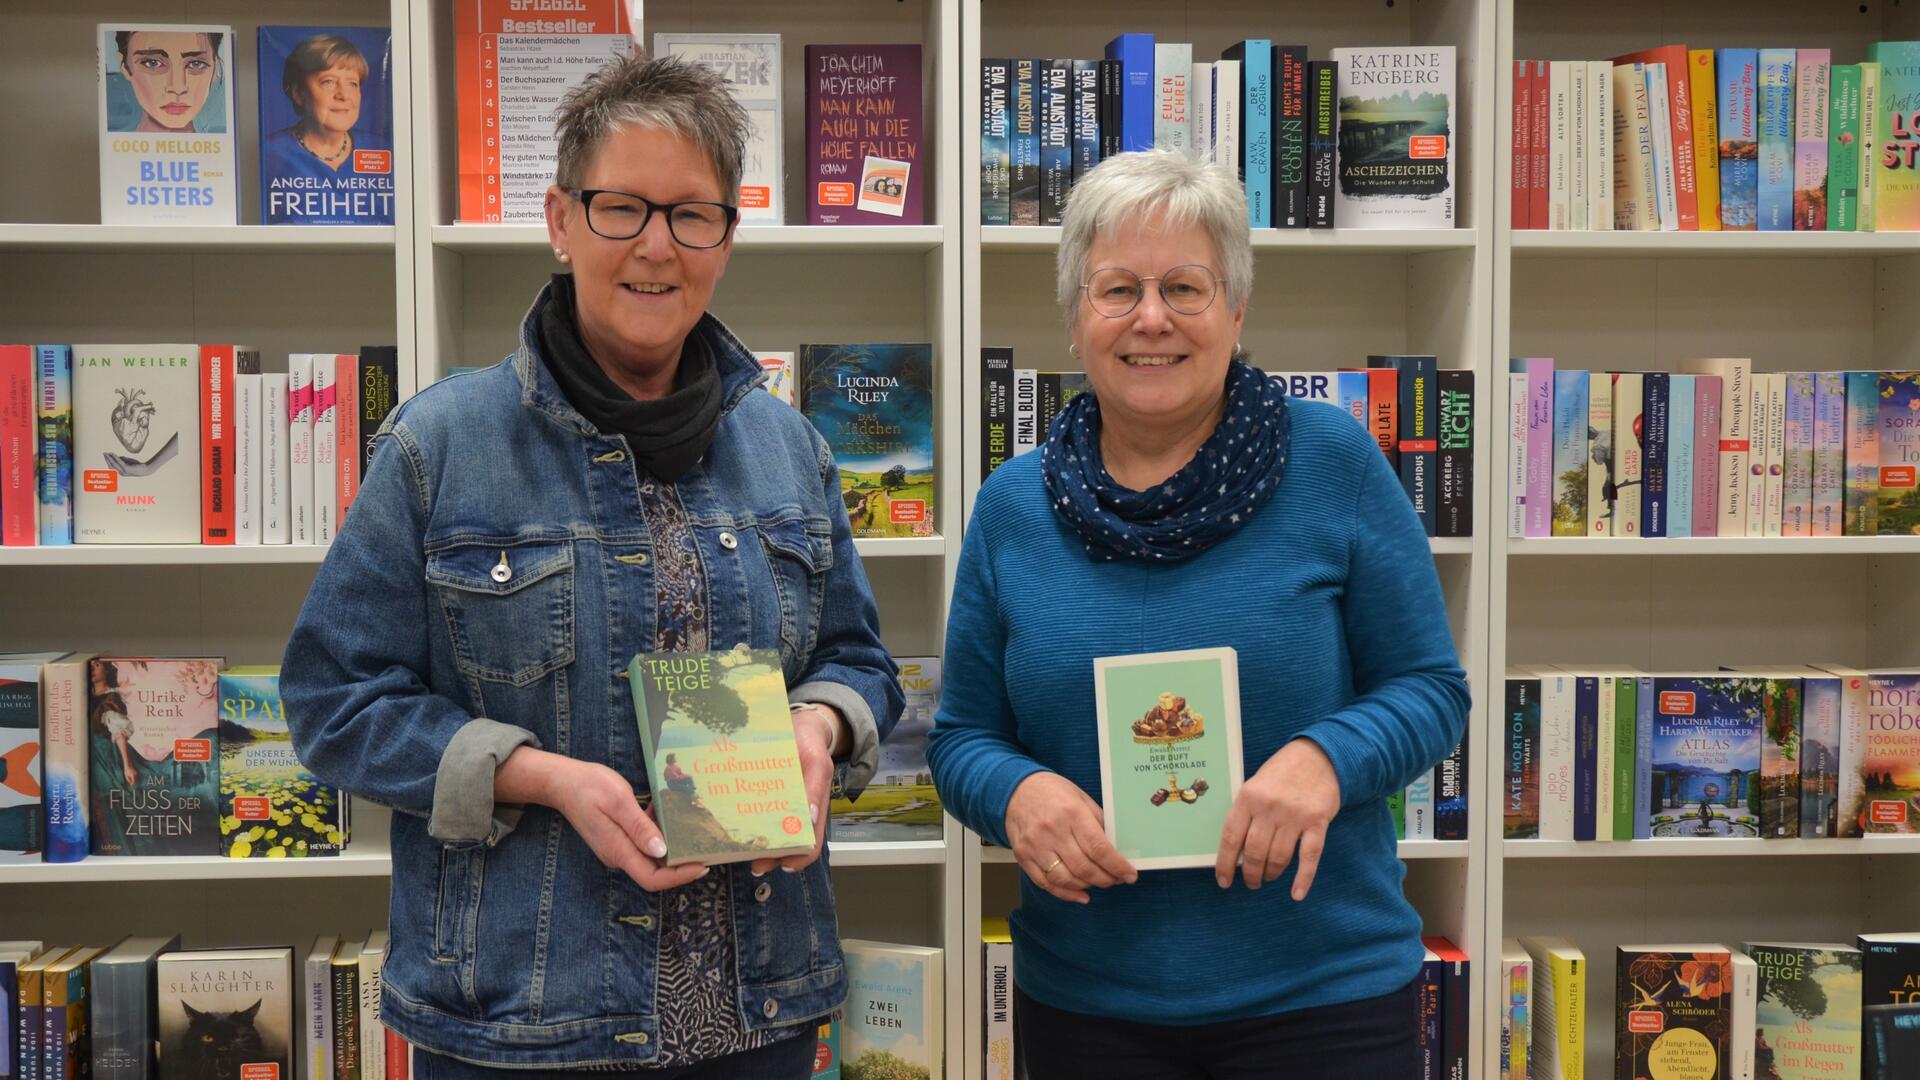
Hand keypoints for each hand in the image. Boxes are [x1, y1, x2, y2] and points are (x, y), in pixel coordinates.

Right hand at [544, 757, 708, 891]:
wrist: (563, 782)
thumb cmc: (590, 787)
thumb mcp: (619, 801)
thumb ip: (640, 827)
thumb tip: (661, 852)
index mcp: (618, 850)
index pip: (652, 879)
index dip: (679, 877)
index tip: (703, 866)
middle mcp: (618, 855)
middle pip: (655, 872)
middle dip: (682, 864)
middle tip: (707, 847)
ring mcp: (617, 848)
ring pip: (651, 858)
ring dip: (672, 847)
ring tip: (693, 829)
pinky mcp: (618, 839)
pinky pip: (644, 844)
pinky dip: (659, 834)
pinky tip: (667, 814)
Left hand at [751, 704, 836, 875]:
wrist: (801, 725)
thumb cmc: (808, 742)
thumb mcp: (815, 760)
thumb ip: (815, 786)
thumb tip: (809, 818)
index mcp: (813, 806)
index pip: (810, 842)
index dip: (798, 857)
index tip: (781, 863)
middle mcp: (798, 810)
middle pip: (788, 844)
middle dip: (771, 857)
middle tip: (752, 863)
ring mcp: (782, 804)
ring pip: (771, 833)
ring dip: (758, 845)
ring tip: (738, 850)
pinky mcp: (767, 795)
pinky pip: (758, 814)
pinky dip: (748, 824)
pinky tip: (733, 825)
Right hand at [1004, 772, 1136, 903]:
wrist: (1016, 789)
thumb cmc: (1052, 792)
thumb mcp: (1081, 798)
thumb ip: (1098, 822)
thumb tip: (1117, 847)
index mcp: (1072, 813)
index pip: (1099, 848)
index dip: (1117, 866)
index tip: (1130, 875)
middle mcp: (1053, 831)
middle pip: (1084, 867)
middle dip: (1106, 879)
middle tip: (1117, 879)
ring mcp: (1035, 846)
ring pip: (1066, 879)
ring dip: (1088, 886)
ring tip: (1099, 882)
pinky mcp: (1023, 856)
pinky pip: (1046, 883)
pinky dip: (1066, 893)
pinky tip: (1081, 894)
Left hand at [1215, 738, 1340, 897]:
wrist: (1320, 755)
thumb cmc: (1283, 772)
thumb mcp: (1256, 784)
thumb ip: (1246, 811)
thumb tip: (1235, 849)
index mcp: (1248, 797)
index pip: (1230, 837)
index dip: (1225, 864)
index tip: (1223, 881)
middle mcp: (1269, 807)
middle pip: (1254, 852)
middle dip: (1250, 873)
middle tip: (1251, 882)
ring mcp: (1294, 815)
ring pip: (1278, 857)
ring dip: (1271, 873)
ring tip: (1268, 878)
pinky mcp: (1317, 821)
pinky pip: (1309, 856)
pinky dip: (1303, 879)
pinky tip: (1296, 894)